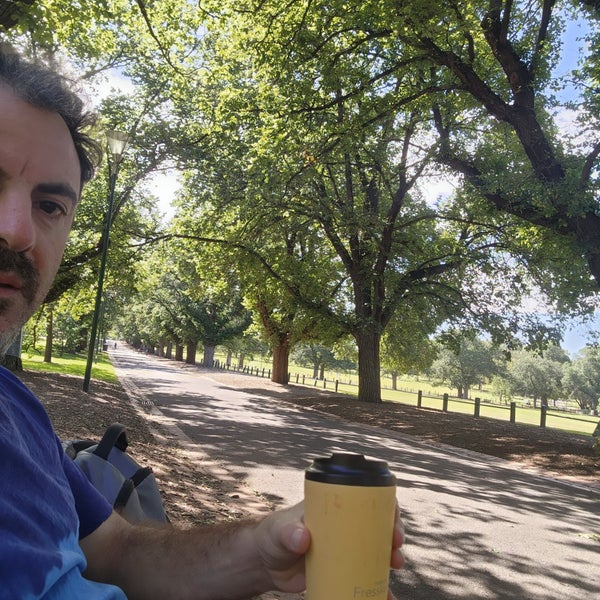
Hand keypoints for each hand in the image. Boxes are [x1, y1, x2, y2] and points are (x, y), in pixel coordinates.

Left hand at [254, 501, 405, 594]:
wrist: (264, 565)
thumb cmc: (272, 537)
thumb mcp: (278, 531)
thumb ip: (287, 533)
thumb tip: (303, 537)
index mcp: (333, 507)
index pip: (366, 498)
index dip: (385, 507)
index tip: (392, 522)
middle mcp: (344, 525)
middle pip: (377, 524)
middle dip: (393, 534)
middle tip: (395, 548)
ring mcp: (344, 547)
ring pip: (376, 549)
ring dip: (390, 558)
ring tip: (395, 567)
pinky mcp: (341, 569)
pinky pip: (365, 575)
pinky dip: (377, 585)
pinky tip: (386, 595)